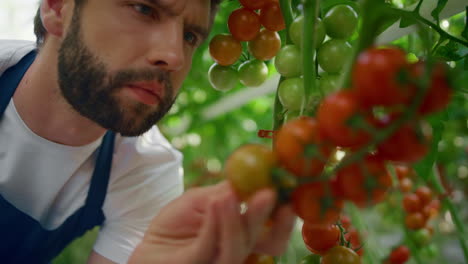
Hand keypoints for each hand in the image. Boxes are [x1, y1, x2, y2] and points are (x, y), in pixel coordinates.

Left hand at [128, 181, 295, 263]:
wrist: (148, 248)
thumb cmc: (175, 226)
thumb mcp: (202, 200)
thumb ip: (226, 191)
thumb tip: (252, 174)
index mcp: (244, 237)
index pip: (273, 233)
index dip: (284, 216)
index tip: (287, 191)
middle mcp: (239, 252)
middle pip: (266, 243)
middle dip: (265, 216)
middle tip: (268, 193)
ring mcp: (219, 262)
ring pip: (238, 247)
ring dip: (237, 219)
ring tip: (228, 195)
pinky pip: (209, 247)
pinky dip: (215, 223)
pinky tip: (216, 203)